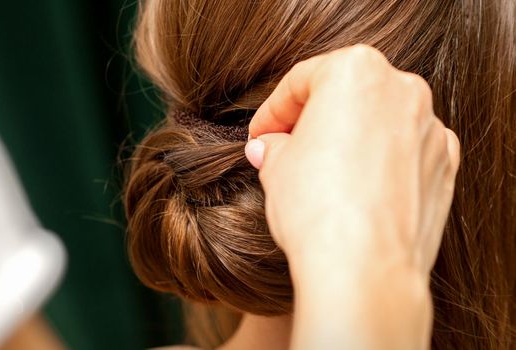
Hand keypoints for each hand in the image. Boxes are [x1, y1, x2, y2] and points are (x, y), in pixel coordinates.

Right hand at [245, 44, 459, 278]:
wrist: (365, 268)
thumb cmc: (317, 208)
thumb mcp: (276, 167)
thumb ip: (275, 146)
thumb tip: (269, 147)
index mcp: (356, 71)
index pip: (302, 81)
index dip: (273, 111)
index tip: (261, 134)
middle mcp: (402, 89)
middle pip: (346, 96)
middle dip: (312, 120)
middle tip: (287, 148)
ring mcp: (429, 128)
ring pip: (378, 122)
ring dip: (349, 140)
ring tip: (322, 172)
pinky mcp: (444, 165)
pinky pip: (404, 152)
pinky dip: (381, 162)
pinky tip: (359, 189)